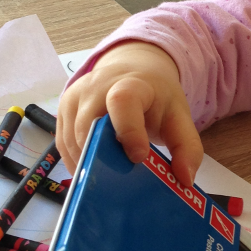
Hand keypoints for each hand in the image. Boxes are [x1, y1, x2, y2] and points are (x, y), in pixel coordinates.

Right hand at [56, 41, 203, 186]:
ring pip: (73, 141)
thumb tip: (185, 179)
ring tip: (109, 178)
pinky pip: (63, 145)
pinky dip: (78, 162)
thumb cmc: (155, 97)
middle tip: (122, 180)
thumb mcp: (179, 116)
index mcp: (131, 84)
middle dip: (104, 158)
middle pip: (90, 128)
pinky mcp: (62, 111)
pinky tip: (94, 169)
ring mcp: (75, 97)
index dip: (128, 131)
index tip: (139, 156)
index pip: (122, 102)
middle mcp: (96, 87)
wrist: (132, 70)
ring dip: (89, 164)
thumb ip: (187, 147)